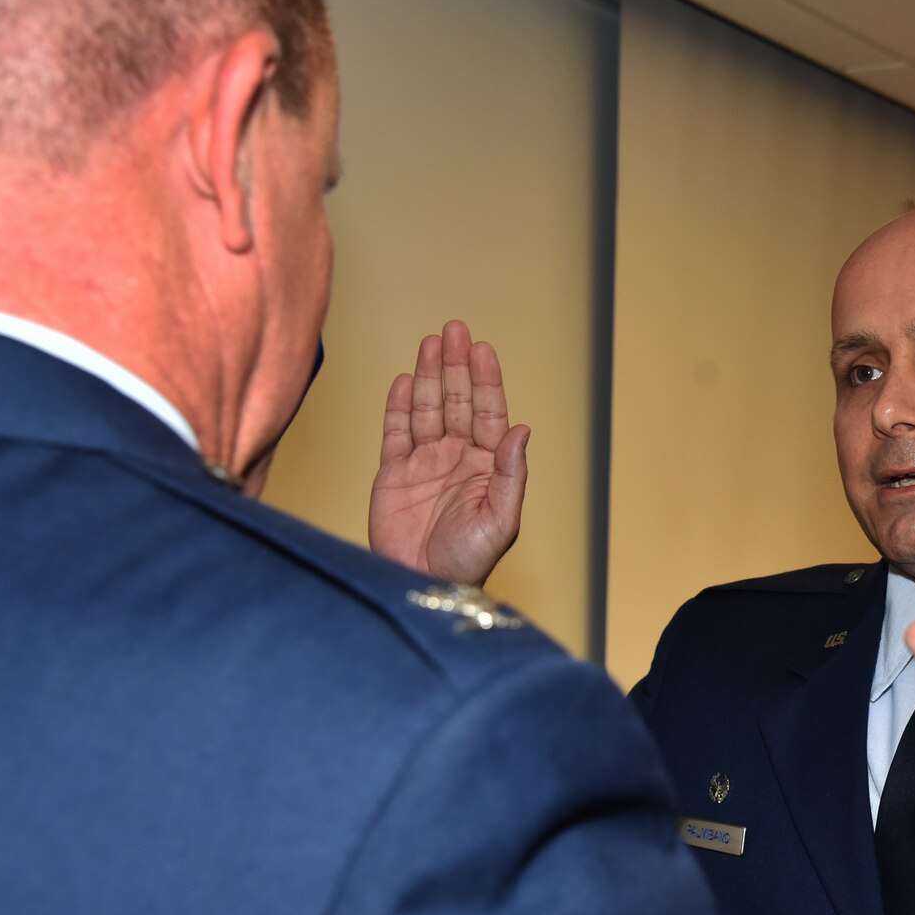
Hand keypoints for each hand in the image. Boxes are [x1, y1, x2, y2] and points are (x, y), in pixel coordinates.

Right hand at [369, 321, 528, 584]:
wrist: (421, 584)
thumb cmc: (468, 560)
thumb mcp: (501, 520)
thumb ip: (511, 473)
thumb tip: (521, 430)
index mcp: (487, 466)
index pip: (488, 413)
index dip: (485, 380)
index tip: (482, 349)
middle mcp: (457, 458)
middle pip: (456, 401)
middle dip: (456, 366)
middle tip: (454, 330)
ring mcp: (425, 463)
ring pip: (426, 409)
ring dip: (428, 375)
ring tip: (430, 343)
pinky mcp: (393, 474)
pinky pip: (395, 432)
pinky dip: (398, 406)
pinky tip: (403, 380)